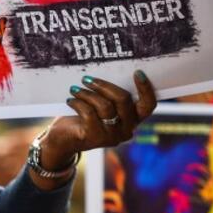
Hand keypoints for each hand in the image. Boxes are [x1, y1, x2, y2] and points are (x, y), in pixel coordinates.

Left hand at [29, 72, 155, 189]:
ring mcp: (112, 135)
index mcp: (132, 120)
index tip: (137, 72)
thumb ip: (109, 96)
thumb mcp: (100, 106)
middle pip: (123, 100)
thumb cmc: (83, 117)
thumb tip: (106, 72)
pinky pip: (89, 113)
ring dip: (87, 93)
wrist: (64, 140)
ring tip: (74, 89)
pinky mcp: (95, 138)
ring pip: (105, 106)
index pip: (148, 106)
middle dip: (104, 85)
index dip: (146, 89)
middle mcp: (126, 130)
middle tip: (86, 79)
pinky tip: (70, 100)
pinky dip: (78, 103)